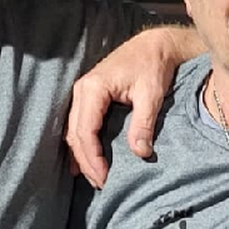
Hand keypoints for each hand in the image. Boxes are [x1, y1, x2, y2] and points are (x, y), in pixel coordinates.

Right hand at [66, 26, 191, 188]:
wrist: (155, 45)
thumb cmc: (153, 64)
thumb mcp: (151, 94)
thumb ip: (143, 123)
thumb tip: (140, 153)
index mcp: (93, 88)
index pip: (85, 131)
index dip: (92, 158)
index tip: (104, 178)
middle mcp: (82, 90)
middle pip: (75, 134)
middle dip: (86, 162)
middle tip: (101, 184)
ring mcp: (82, 92)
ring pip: (73, 130)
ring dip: (82, 156)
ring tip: (95, 177)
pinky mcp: (89, 96)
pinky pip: (78, 124)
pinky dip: (81, 144)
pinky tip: (84, 163)